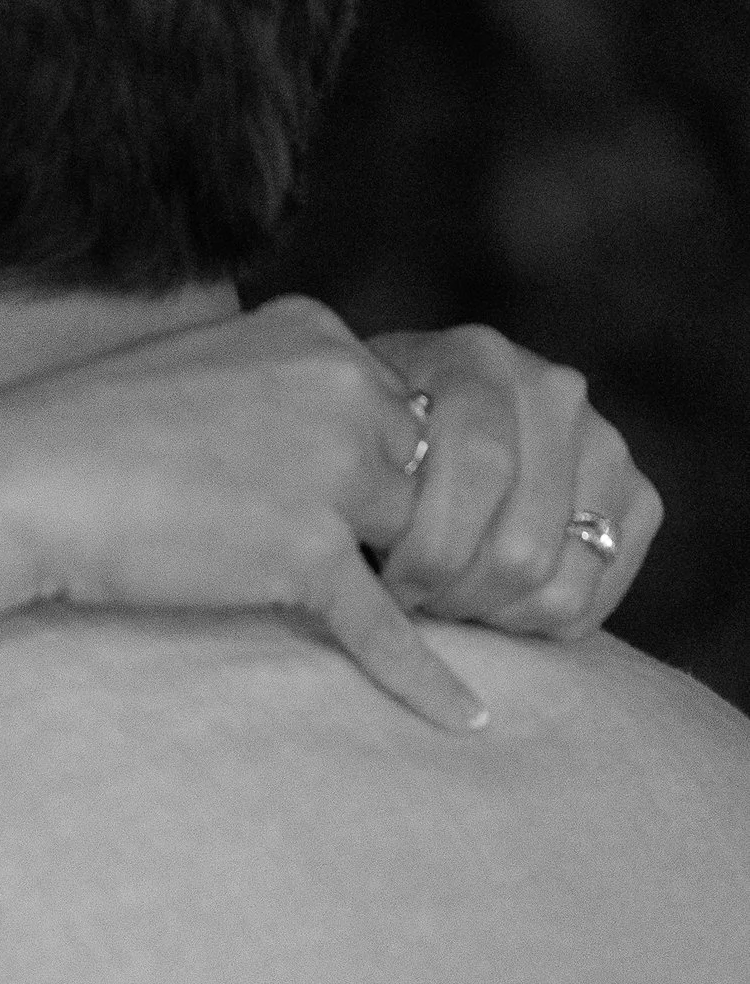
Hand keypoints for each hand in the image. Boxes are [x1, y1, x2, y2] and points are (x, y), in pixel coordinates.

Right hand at [0, 299, 493, 729]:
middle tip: (432, 588)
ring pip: (426, 541)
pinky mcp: (301, 548)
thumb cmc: (89, 436)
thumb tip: (330, 452)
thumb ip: (284, 393)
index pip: (412, 408)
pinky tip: (464, 718)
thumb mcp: (208, 372)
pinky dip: (427, 679)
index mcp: (317, 332)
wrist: (19, 480)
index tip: (390, 522)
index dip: (404, 474)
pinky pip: (386, 626)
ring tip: (434, 632)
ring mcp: (327, 468)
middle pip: (437, 472)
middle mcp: (339, 386)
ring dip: (426, 590)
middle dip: (430, 533)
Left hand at [366, 322, 660, 633]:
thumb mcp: (346, 442)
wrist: (418, 430)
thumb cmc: (366, 447)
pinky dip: (536, 622)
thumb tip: (376, 534)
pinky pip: (592, 598)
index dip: (423, 553)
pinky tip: (494, 601)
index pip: (475, 474)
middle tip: (413, 596)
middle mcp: (554, 390)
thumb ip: (364, 474)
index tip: (380, 583)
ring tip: (448, 596)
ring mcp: (605, 441)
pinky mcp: (638, 498)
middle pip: (517, 548)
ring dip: (491, 612)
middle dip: (452, 594)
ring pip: (554, 583)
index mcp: (476, 361)